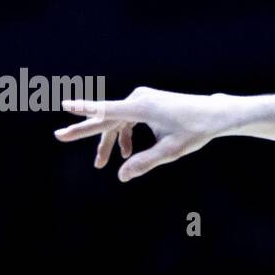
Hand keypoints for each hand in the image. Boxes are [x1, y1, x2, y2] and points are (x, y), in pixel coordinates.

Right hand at [54, 86, 231, 181]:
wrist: (214, 114)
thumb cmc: (195, 131)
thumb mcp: (170, 151)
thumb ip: (144, 162)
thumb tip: (121, 176)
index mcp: (142, 107)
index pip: (108, 110)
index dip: (85, 110)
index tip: (65, 105)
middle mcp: (139, 99)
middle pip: (106, 117)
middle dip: (85, 130)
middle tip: (59, 136)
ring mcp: (143, 99)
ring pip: (117, 121)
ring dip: (109, 141)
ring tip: (100, 163)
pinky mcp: (148, 102)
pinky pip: (128, 118)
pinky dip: (124, 135)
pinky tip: (125, 153)